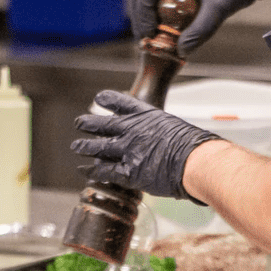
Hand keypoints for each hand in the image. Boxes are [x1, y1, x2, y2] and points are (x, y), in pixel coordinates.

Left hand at [71, 90, 218, 200]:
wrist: (194, 160)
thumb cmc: (194, 147)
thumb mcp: (177, 128)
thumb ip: (164, 133)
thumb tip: (167, 142)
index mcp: (146, 116)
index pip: (122, 103)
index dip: (108, 99)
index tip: (99, 98)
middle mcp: (132, 130)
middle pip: (103, 124)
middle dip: (89, 123)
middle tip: (79, 123)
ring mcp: (127, 151)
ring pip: (98, 146)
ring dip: (85, 146)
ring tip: (76, 145)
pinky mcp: (127, 172)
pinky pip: (104, 171)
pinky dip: (92, 170)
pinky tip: (83, 169)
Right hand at [128, 0, 263, 55]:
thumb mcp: (218, 9)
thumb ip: (200, 30)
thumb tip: (181, 51)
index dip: (143, 14)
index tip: (148, 34)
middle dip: (139, 17)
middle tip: (144, 39)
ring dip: (144, 17)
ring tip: (149, 39)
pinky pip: (158, 1)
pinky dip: (155, 16)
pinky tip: (160, 33)